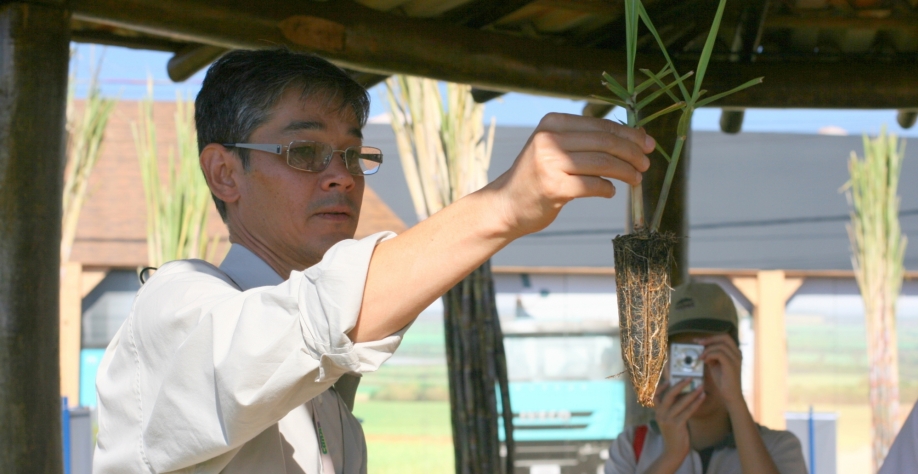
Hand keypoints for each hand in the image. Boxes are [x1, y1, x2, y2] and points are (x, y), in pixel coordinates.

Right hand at [483, 113, 652, 237]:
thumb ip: (587, 140)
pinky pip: (593, 185)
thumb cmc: (538, 176)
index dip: (629, 134)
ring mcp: (550, 163)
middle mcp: (549, 139)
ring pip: (603, 163)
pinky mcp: (554, 187)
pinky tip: (610, 191)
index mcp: (553, 122)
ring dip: (625, 172)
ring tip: (636, 179)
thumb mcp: (555, 148)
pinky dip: (607, 189)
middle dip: (632, 153)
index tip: (647, 144)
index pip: (601, 125)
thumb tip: (636, 137)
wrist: (506, 204)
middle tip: (646, 164)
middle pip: (605, 142)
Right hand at [652, 379, 705, 465]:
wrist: (674, 451)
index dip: (661, 386)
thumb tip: (684, 394)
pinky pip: (688, 411)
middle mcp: (660, 414)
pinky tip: (702, 397)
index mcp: (657, 412)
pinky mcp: (677, 425)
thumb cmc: (675, 434)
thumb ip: (673, 408)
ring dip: (692, 393)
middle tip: (689, 378)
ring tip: (701, 386)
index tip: (669, 379)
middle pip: (668, 395)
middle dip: (679, 385)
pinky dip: (696, 403)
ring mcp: (668, 420)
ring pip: (680, 402)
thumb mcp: (670, 420)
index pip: (655, 395)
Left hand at [698, 334, 743, 407]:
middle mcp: (737, 353)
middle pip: (724, 337)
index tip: (698, 341)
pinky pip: (720, 354)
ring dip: (708, 350)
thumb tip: (701, 347)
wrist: (730, 395)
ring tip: (701, 357)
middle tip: (698, 344)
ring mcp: (736, 359)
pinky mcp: (732, 366)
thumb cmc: (723, 380)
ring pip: (721, 346)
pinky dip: (710, 355)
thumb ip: (711, 355)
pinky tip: (706, 361)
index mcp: (734, 352)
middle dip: (709, 339)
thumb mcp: (715, 364)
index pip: (724, 337)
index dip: (711, 337)